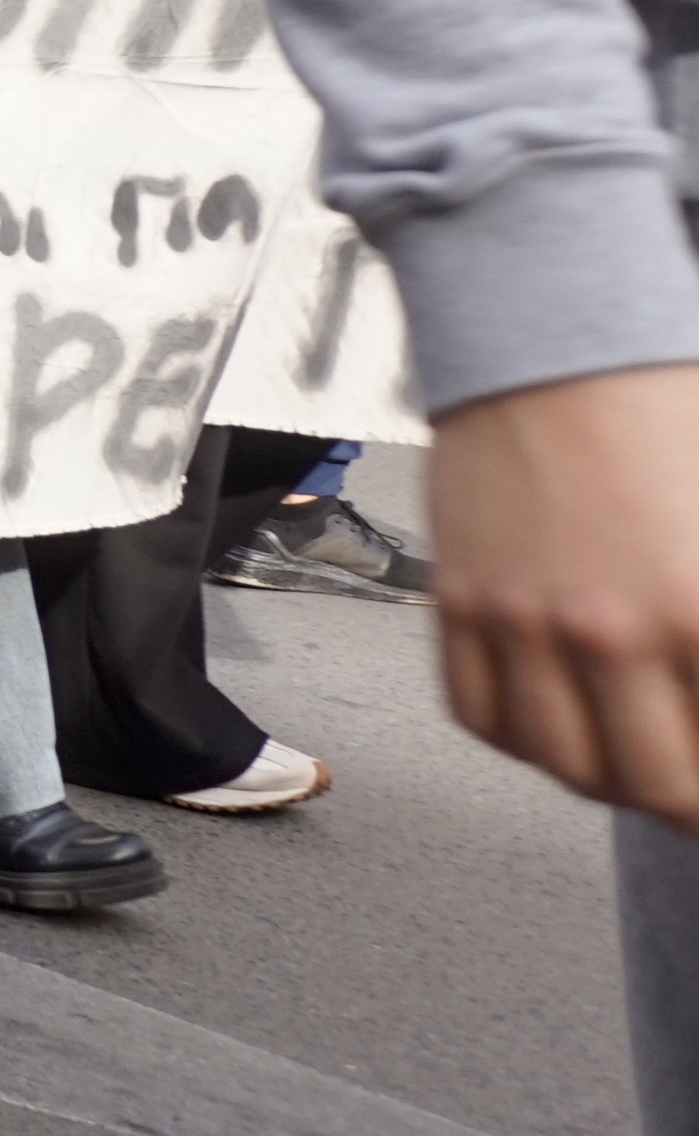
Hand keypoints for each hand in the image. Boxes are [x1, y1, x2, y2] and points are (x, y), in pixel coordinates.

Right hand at [428, 364, 698, 824]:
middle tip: (693, 789)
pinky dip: (519, 735)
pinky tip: (555, 717)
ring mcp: (520, 619)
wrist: (551, 333)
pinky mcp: (460, 599)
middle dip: (685, 803)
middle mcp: (606, 629)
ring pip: (560, 764)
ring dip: (605, 777)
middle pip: (649, 787)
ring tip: (633, 759)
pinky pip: (477, 712)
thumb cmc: (667, 408)